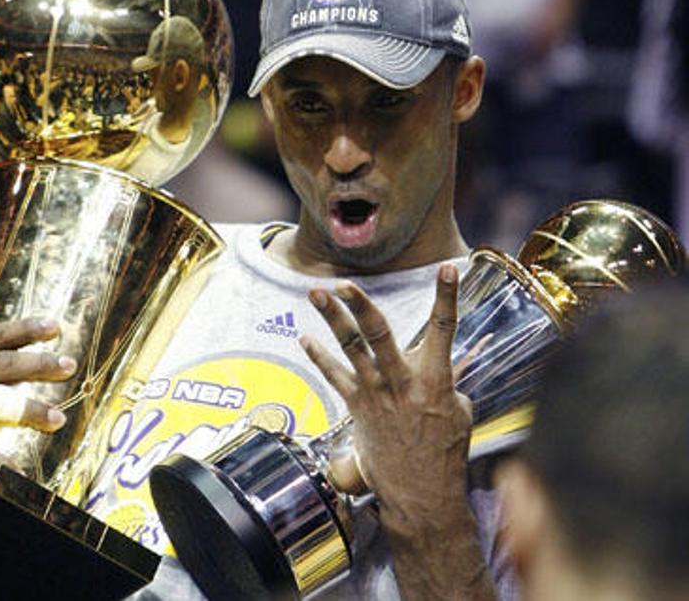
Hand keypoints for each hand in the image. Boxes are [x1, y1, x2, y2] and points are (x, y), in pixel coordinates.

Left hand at [301, 264, 493, 598]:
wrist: (421, 495)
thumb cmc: (444, 453)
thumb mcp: (458, 412)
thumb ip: (446, 382)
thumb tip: (438, 367)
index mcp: (435, 379)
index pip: (444, 329)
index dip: (447, 296)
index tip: (449, 268)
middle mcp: (402, 382)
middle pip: (379, 333)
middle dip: (359, 304)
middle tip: (344, 282)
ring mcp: (375, 394)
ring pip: (350, 348)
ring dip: (332, 319)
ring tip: (317, 293)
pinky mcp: (356, 408)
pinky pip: (333, 376)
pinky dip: (319, 356)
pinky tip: (305, 339)